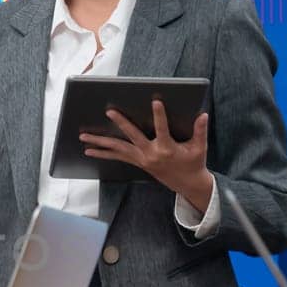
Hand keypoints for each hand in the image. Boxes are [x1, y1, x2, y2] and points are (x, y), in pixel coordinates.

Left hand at [81, 100, 212, 206]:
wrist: (187, 184)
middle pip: (133, 137)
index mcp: (167, 148)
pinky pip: (117, 157)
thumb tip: (202, 115)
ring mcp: (142, 159)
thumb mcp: (199, 148)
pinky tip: (89, 150)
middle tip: (109, 111)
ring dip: (100, 143)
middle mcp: (151, 154)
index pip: (163, 128)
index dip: (159, 115)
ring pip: (118, 149)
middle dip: (121, 123)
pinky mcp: (137, 163)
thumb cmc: (194, 163)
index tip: (155, 101)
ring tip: (83, 136)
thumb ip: (200, 131)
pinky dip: (103, 153)